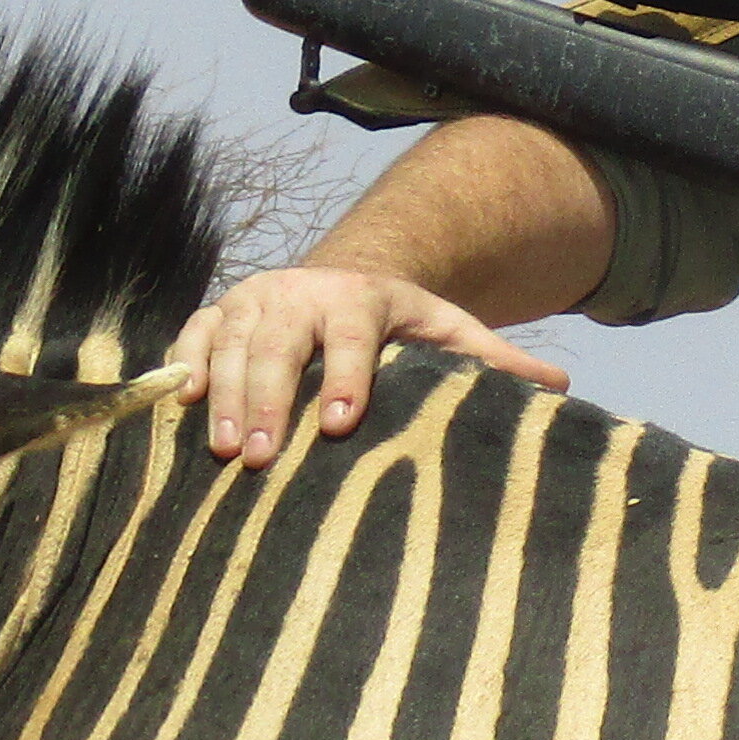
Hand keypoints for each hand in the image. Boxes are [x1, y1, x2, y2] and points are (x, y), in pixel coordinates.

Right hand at [165, 262, 568, 468]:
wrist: (343, 281)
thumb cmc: (400, 327)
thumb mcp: (448, 332)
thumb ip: (494, 360)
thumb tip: (561, 387)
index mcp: (362, 297)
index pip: (351, 335)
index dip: (344, 376)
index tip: (339, 424)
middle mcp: (301, 293)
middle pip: (279, 343)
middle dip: (269, 400)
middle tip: (260, 458)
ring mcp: (255, 300)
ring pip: (231, 344)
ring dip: (223, 397)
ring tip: (224, 453)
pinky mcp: (219, 313)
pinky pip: (193, 338)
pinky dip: (182, 369)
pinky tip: (177, 410)